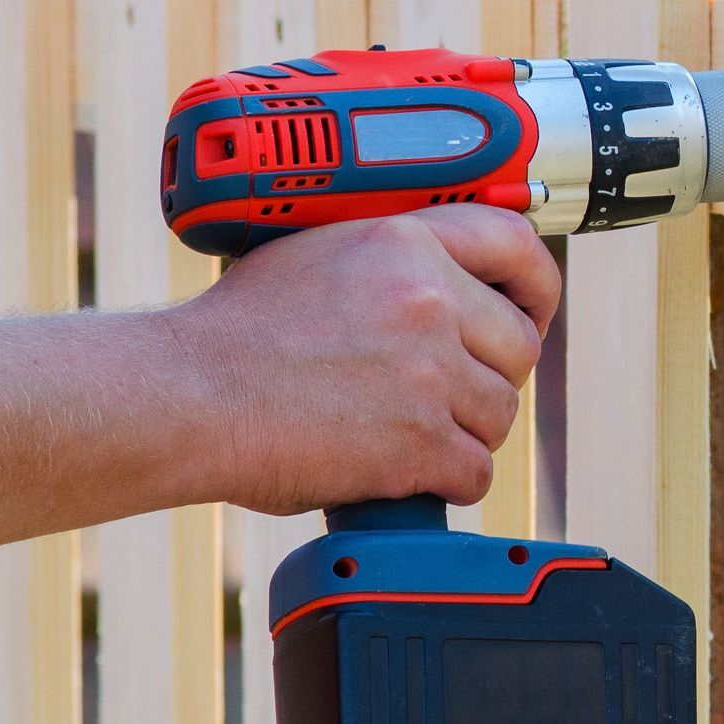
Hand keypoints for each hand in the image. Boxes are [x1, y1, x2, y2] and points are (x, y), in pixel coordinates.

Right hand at [169, 206, 560, 515]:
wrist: (185, 395)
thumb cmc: (237, 332)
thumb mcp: (323, 252)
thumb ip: (396, 260)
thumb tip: (453, 281)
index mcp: (407, 242)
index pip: (517, 248)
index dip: (537, 287)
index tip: (533, 311)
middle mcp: (428, 299)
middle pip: (520, 346)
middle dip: (491, 376)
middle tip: (450, 393)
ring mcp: (427, 372)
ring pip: (500, 414)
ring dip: (465, 432)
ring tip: (410, 433)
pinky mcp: (417, 441)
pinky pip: (475, 471)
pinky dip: (447, 481)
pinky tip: (407, 473)